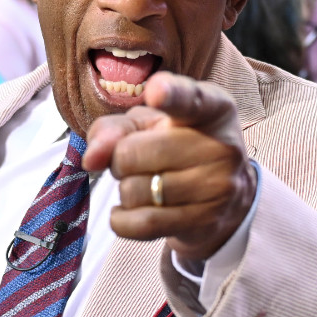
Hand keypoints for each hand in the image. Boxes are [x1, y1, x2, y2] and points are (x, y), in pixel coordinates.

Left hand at [83, 72, 255, 262]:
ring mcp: (218, 187)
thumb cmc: (177, 146)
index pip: (189, 99)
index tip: (156, 92)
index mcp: (213, 107)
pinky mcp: (206, 222)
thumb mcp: (148, 125)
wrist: (225, 198)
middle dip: (120, 160)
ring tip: (147, 183)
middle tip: (140, 161)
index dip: (170, 94)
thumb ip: (113, 128)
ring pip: (133, 192)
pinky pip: (141, 224)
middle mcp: (222, 145)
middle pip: (132, 153)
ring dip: (126, 190)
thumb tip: (92, 159)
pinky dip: (123, 219)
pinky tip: (132, 210)